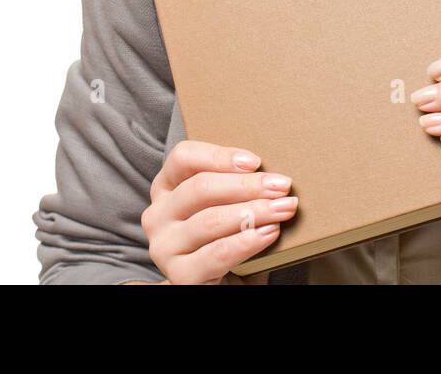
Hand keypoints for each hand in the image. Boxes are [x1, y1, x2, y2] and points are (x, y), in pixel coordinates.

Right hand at [139, 140, 296, 284]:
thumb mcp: (224, 205)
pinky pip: (218, 253)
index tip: (256, 162)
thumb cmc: (225, 237)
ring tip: (283, 209)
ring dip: (254, 212)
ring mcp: (164, 247)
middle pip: (201, 188)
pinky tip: (269, 233)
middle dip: (248, 185)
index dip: (220, 156)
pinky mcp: (180, 275)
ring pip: (211, 220)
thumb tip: (272, 174)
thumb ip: (235, 187)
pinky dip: (247, 241)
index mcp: (166, 188)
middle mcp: (158, 215)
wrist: (220, 284)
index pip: (183, 158)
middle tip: (282, 186)